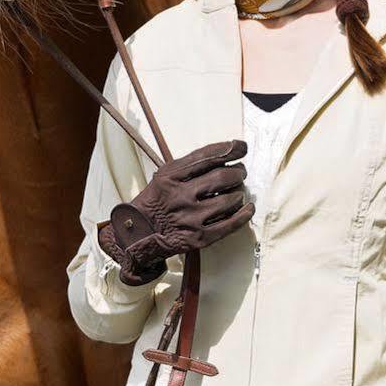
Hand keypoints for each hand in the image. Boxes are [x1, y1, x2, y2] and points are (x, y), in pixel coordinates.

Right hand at [96, 139, 252, 284]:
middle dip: (238, 173)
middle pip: (222, 177)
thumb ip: (190, 165)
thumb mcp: (164, 176)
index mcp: (170, 176)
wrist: (138, 234)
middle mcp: (180, 196)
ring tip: (237, 191)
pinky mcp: (198, 238)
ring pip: (229, 200)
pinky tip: (248, 208)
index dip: (230, 150)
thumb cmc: (156, 201)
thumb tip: (225, 153)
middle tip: (240, 173)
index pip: (207, 157)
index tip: (242, 147)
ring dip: (239, 193)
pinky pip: (230, 224)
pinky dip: (244, 214)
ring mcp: (190, 218)